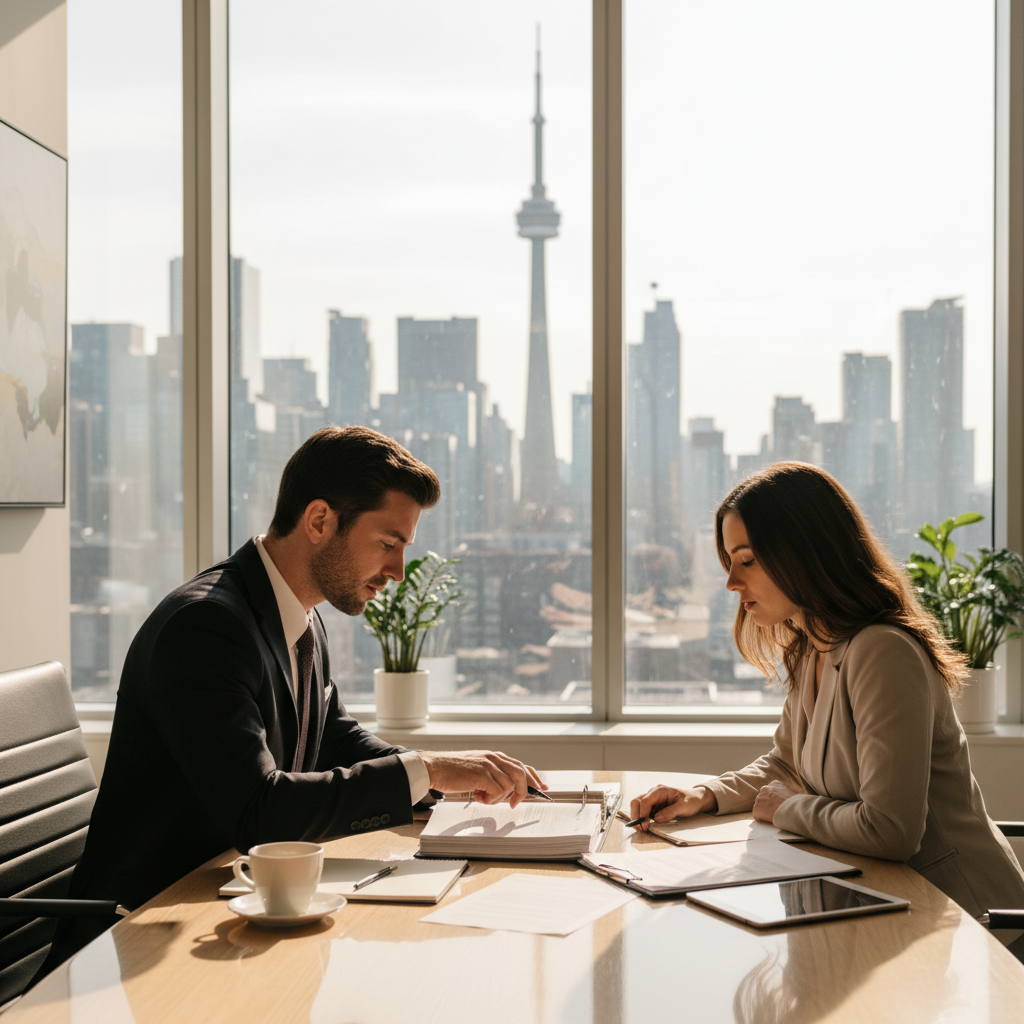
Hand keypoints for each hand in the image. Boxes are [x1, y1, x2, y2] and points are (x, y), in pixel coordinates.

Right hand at [419, 750, 545, 807]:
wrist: (435, 767)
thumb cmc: (452, 772)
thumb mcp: (477, 770)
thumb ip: (492, 775)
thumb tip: (506, 791)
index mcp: (494, 756)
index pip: (521, 765)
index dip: (534, 777)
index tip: (542, 787)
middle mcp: (494, 758)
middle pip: (521, 774)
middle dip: (523, 791)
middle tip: (513, 804)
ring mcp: (489, 765)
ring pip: (510, 785)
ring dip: (498, 797)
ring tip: (482, 796)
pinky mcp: (483, 774)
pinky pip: (498, 791)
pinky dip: (490, 799)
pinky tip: (477, 796)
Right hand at [628, 785, 716, 830]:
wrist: (695, 799)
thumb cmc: (690, 800)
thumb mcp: (683, 807)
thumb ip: (670, 812)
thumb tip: (656, 819)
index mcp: (660, 790)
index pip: (645, 801)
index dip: (643, 813)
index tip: (644, 825)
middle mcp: (653, 793)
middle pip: (636, 801)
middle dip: (636, 815)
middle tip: (640, 828)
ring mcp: (653, 799)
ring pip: (638, 806)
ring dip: (637, 817)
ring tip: (642, 828)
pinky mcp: (654, 806)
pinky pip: (643, 811)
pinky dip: (642, 818)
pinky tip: (646, 825)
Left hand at [752, 781, 796, 822]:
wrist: (793, 810)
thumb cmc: (796, 804)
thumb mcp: (791, 793)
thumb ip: (784, 793)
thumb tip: (785, 799)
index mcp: (774, 784)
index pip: (770, 791)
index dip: (772, 799)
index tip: (776, 804)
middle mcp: (765, 789)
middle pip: (763, 797)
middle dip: (767, 803)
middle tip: (774, 811)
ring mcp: (759, 798)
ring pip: (759, 805)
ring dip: (764, 810)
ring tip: (772, 816)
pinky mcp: (756, 808)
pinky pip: (756, 814)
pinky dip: (760, 818)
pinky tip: (766, 820)